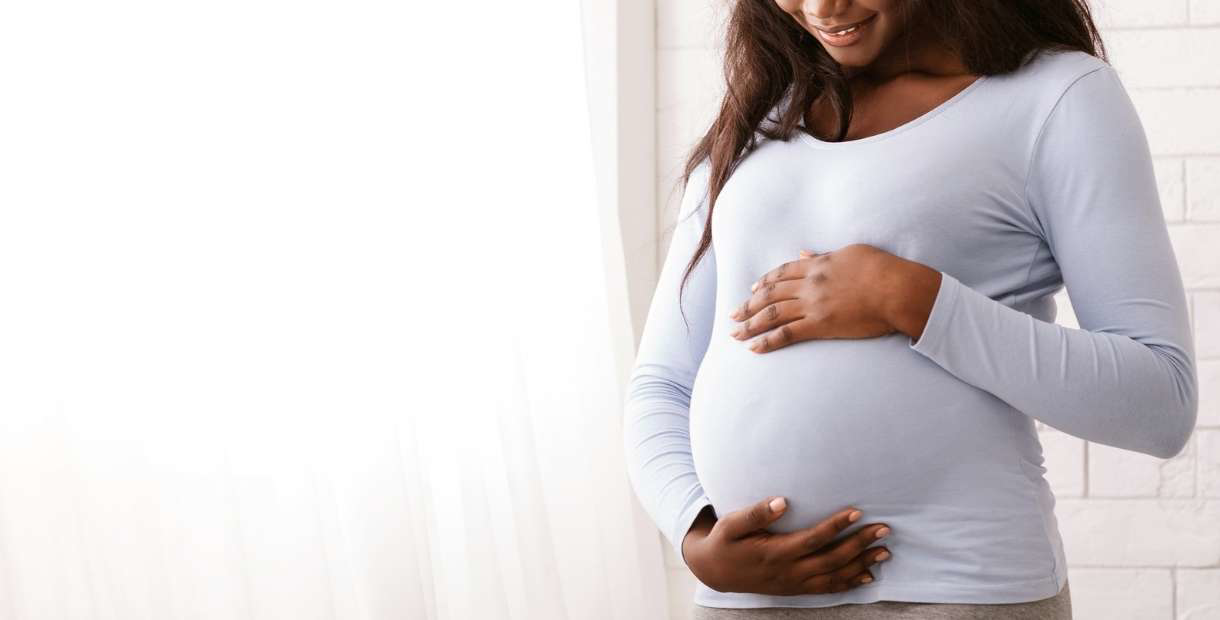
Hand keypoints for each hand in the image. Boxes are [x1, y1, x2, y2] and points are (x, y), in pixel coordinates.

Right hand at [681, 497, 891, 595]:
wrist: (714, 571)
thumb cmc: (724, 541)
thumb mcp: (731, 524)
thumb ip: (756, 514)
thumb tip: (781, 502)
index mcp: (775, 553)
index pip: (813, 539)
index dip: (836, 526)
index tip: (857, 512)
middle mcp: (788, 571)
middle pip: (831, 560)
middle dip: (859, 545)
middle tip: (884, 530)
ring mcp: (793, 583)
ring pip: (834, 577)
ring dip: (861, 565)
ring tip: (884, 552)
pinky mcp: (795, 588)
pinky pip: (827, 589)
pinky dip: (849, 583)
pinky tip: (867, 576)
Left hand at [728, 243, 935, 352]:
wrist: (896, 288)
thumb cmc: (882, 269)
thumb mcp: (851, 253)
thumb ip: (825, 255)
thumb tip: (807, 252)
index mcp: (817, 265)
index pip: (782, 273)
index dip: (764, 282)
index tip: (751, 290)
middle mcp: (809, 283)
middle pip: (770, 294)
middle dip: (748, 305)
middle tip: (733, 315)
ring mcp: (812, 304)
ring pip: (772, 314)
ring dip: (751, 324)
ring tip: (735, 333)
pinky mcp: (820, 325)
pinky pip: (786, 334)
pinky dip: (768, 341)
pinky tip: (754, 348)